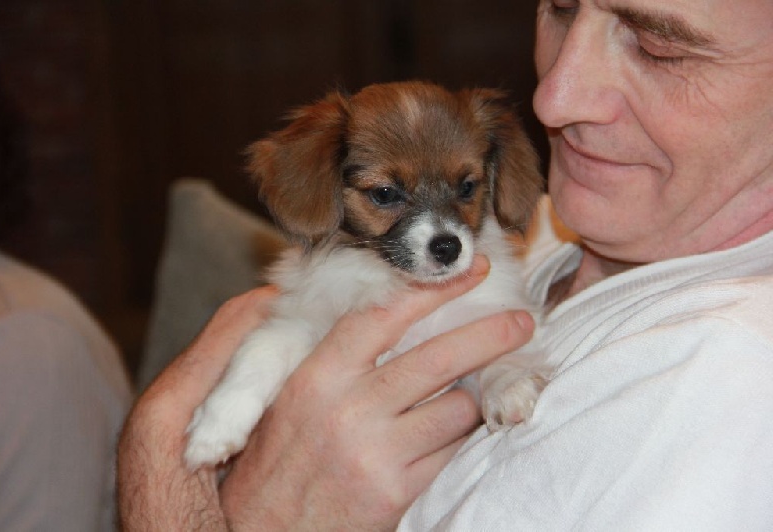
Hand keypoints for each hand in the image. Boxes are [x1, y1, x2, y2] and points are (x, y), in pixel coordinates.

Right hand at [117, 256, 534, 530]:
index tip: (467, 271)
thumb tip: (385, 315)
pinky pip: (451, 454)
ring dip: (474, 398)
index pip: (383, 317)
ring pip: (456, 409)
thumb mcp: (287, 398)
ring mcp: (375, 451)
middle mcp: (347, 407)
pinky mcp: (395, 492)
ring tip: (481, 390)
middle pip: (436, 358)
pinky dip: (463, 439)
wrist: (264, 531)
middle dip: (488, 334)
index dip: (432, 289)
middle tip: (521, 319)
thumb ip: (330, 356)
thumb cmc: (274, 462)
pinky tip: (464, 430)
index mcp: (316, 376)